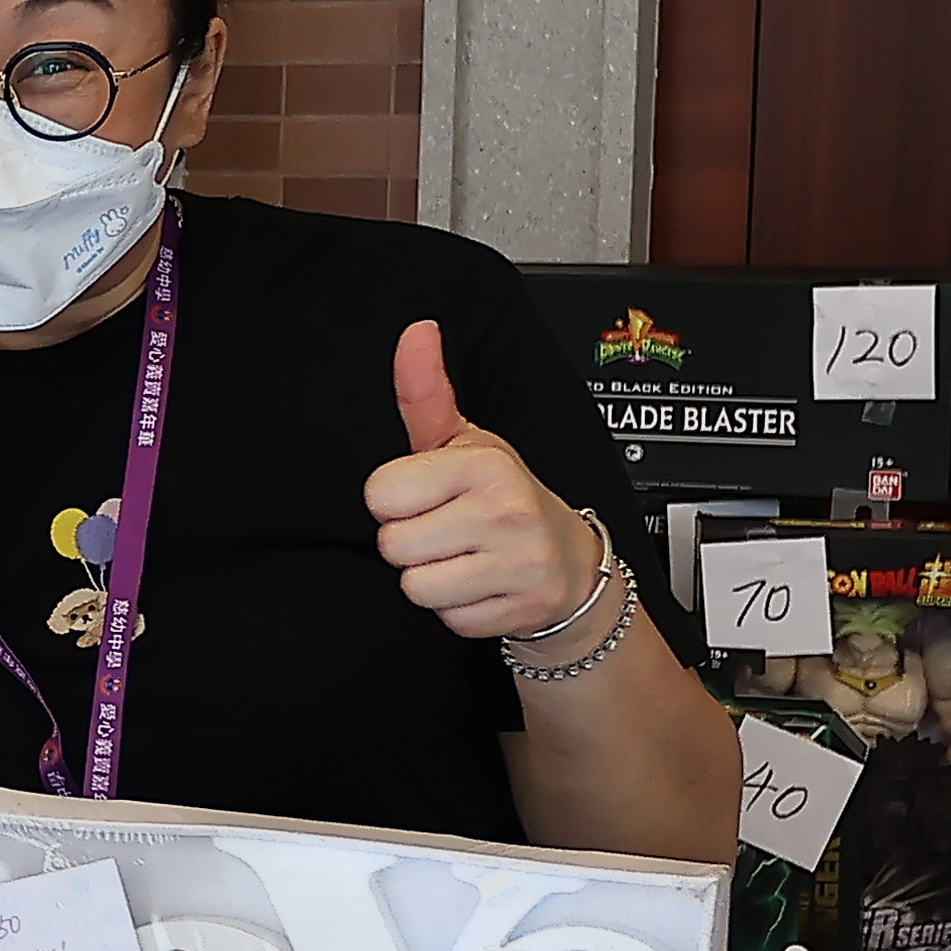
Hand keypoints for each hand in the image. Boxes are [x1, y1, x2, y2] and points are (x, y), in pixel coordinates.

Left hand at [362, 319, 594, 642]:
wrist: (570, 561)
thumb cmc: (504, 495)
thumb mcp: (464, 440)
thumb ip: (426, 391)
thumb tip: (415, 331)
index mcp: (482, 464)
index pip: (381, 494)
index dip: (395, 500)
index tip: (425, 496)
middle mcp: (505, 511)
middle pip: (393, 546)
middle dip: (411, 543)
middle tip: (447, 530)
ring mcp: (517, 564)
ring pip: (415, 588)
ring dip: (431, 580)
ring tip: (463, 558)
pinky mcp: (520, 610)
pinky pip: (447, 619)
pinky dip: (458, 610)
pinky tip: (482, 584)